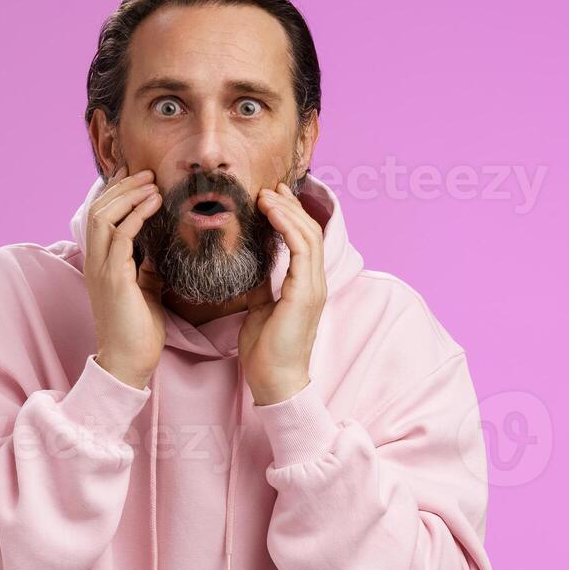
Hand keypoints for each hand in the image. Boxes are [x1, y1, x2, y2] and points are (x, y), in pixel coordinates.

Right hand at [84, 170, 165, 388]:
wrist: (129, 362)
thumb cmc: (138, 330)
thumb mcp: (145, 290)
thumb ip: (146, 267)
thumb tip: (158, 249)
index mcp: (99, 263)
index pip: (99, 216)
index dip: (115, 192)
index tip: (137, 176)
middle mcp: (95, 261)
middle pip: (99, 209)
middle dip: (123, 186)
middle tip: (147, 171)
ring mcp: (101, 269)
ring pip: (104, 216)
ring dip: (129, 195)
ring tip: (151, 182)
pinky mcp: (113, 278)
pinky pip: (121, 236)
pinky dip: (137, 215)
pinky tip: (154, 203)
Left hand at [238, 184, 324, 405]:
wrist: (274, 381)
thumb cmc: (266, 352)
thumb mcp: (261, 309)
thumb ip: (263, 285)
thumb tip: (252, 265)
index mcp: (307, 286)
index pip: (305, 240)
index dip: (291, 215)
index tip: (271, 197)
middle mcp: (316, 283)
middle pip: (309, 231)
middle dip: (290, 206)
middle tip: (269, 188)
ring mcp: (314, 287)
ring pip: (307, 235)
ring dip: (287, 211)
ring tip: (267, 195)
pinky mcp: (305, 293)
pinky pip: (301, 249)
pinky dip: (286, 227)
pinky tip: (270, 214)